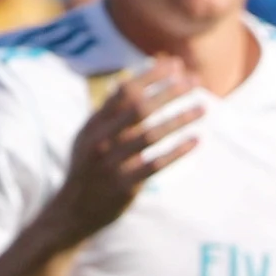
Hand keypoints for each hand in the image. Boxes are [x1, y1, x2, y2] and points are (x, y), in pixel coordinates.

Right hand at [36, 63, 203, 248]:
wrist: (72, 211)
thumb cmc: (87, 168)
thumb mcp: (88, 136)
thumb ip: (108, 111)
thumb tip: (128, 80)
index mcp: (94, 125)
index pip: (125, 92)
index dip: (151, 76)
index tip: (174, 64)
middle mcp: (101, 141)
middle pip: (140, 109)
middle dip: (169, 91)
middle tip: (195, 81)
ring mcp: (112, 163)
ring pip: (151, 135)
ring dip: (179, 118)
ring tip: (203, 107)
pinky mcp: (124, 185)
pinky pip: (155, 164)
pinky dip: (177, 151)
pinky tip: (195, 140)